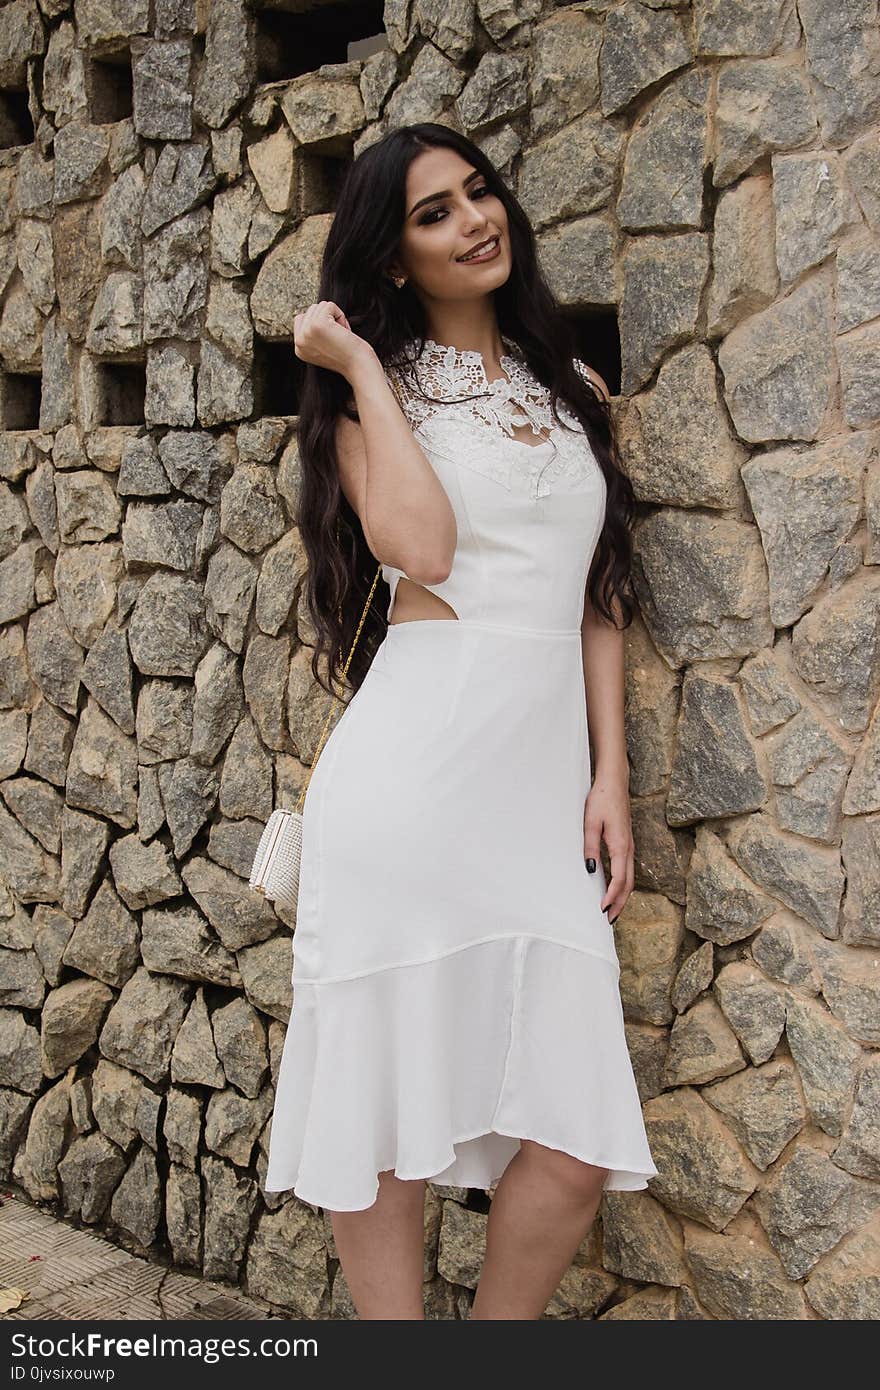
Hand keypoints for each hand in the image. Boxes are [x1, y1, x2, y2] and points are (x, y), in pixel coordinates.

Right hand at [293, 300, 375, 381]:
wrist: (358, 367)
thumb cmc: (347, 357)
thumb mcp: (322, 348)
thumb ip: (312, 334)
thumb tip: (313, 312)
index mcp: (299, 349)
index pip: (301, 319)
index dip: (319, 322)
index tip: (331, 338)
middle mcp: (299, 342)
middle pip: (310, 310)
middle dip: (328, 319)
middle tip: (337, 337)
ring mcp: (306, 332)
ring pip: (320, 306)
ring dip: (335, 317)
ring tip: (340, 335)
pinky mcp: (317, 324)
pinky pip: (329, 305)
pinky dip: (340, 315)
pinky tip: (343, 331)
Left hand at [583, 770, 633, 924]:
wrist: (615, 782)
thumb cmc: (602, 799)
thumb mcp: (591, 823)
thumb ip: (590, 847)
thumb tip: (590, 870)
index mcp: (620, 845)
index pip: (619, 880)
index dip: (611, 897)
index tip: (602, 910)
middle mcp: (629, 848)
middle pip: (628, 884)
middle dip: (620, 903)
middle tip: (609, 920)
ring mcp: (629, 845)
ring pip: (630, 878)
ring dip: (622, 896)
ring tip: (612, 910)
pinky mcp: (626, 842)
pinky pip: (628, 869)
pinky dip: (623, 884)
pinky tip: (614, 888)